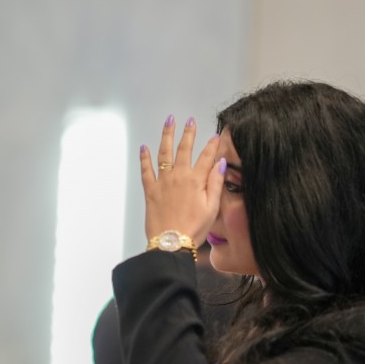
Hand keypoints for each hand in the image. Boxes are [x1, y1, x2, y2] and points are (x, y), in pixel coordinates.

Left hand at [140, 115, 225, 245]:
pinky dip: (145, 158)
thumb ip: (216, 183)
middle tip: (190, 120)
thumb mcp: (212, 207)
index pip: (207, 156)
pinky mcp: (150, 191)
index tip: (217, 134)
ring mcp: (163, 182)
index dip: (213, 144)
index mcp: (196, 180)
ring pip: (164, 154)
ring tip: (169, 122)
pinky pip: (146, 171)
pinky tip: (144, 147)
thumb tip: (220, 163)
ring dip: (167, 136)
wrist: (171, 243)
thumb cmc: (194, 228)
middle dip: (188, 133)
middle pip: (184, 149)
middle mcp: (179, 177)